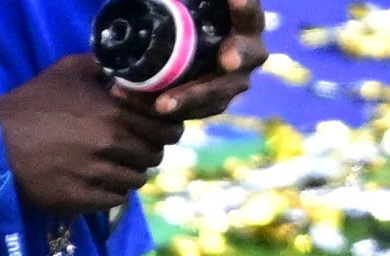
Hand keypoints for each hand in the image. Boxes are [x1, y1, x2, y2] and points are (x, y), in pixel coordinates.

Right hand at [0, 53, 182, 214]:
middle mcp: (111, 146)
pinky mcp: (78, 200)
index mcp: (115, 113)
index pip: (167, 128)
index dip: (167, 129)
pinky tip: (101, 184)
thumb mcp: (67, 71)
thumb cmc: (29, 105)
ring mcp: (95, 176)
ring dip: (130, 174)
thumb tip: (126, 72)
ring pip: (136, 180)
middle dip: (147, 151)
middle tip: (133, 150)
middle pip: (153, 156)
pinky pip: (115, 201)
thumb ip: (104, 67)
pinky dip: (113, 193)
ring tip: (116, 168)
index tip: (156, 130)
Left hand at [145, 0, 267, 119]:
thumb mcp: (188, 9)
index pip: (249, 13)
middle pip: (250, 55)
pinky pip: (194, 112)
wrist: (172, 58)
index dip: (244, 7)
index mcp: (245, 22)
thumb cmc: (188, 20)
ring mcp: (231, 81)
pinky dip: (168, 109)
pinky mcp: (210, 104)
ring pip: (219, 93)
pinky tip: (139, 103)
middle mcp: (246, 51)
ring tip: (162, 103)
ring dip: (191, 97)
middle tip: (228, 59)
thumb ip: (181, 1)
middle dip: (240, 55)